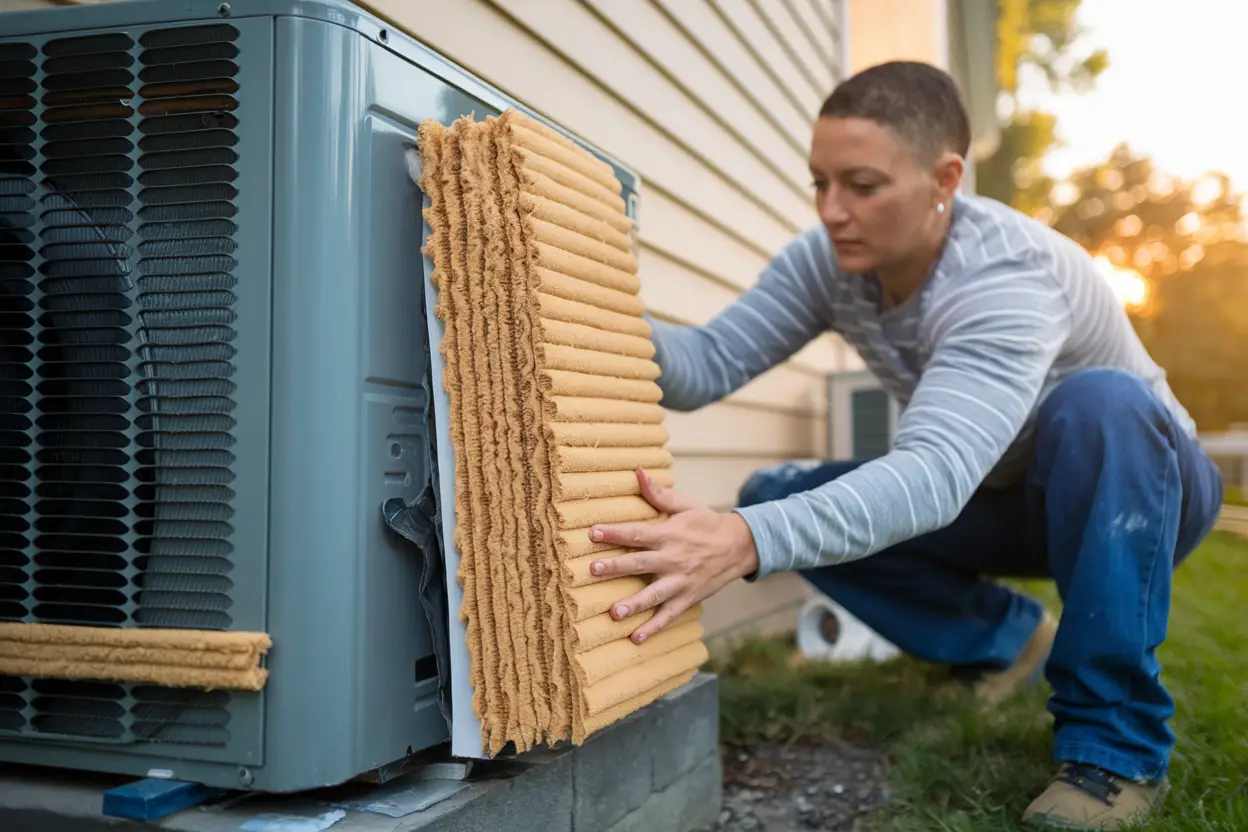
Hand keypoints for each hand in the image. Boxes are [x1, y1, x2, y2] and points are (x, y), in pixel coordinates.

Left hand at [588, 468, 760, 643]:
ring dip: (634, 603)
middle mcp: (673, 559)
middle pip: (640, 563)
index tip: (593, 532)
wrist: (739, 547)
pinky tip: (636, 639)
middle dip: (616, 567)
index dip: (615, 532)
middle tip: (593, 570)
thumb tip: (638, 472)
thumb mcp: (685, 505)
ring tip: (614, 613)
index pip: (637, 533)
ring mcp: (680, 581)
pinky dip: (653, 628)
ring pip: (654, 594)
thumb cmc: (707, 524)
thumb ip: (659, 494)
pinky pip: (668, 616)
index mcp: (669, 534)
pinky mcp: (687, 598)